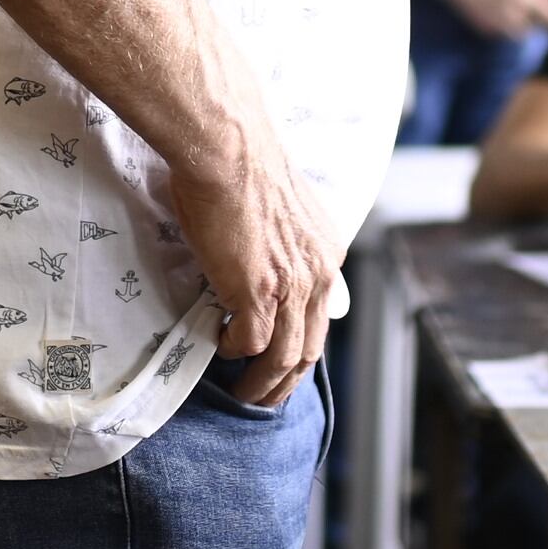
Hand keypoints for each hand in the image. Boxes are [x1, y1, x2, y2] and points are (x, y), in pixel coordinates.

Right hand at [178, 126, 343, 403]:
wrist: (229, 150)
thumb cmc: (242, 166)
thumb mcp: (282, 209)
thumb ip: (285, 240)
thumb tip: (262, 254)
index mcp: (327, 254)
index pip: (320, 316)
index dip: (301, 344)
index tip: (282, 360)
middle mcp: (318, 275)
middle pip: (310, 348)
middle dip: (287, 381)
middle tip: (265, 397)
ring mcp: (291, 287)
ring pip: (285, 356)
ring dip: (262, 383)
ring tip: (243, 396)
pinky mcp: (259, 292)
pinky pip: (251, 342)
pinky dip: (236, 352)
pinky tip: (221, 348)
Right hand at [443, 0, 547, 41]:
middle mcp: (515, 12)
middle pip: (539, 27)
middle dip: (540, 20)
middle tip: (537, 10)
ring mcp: (499, 23)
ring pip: (520, 34)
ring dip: (523, 26)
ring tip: (519, 12)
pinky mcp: (485, 29)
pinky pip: (502, 34)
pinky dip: (504, 27)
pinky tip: (500, 13)